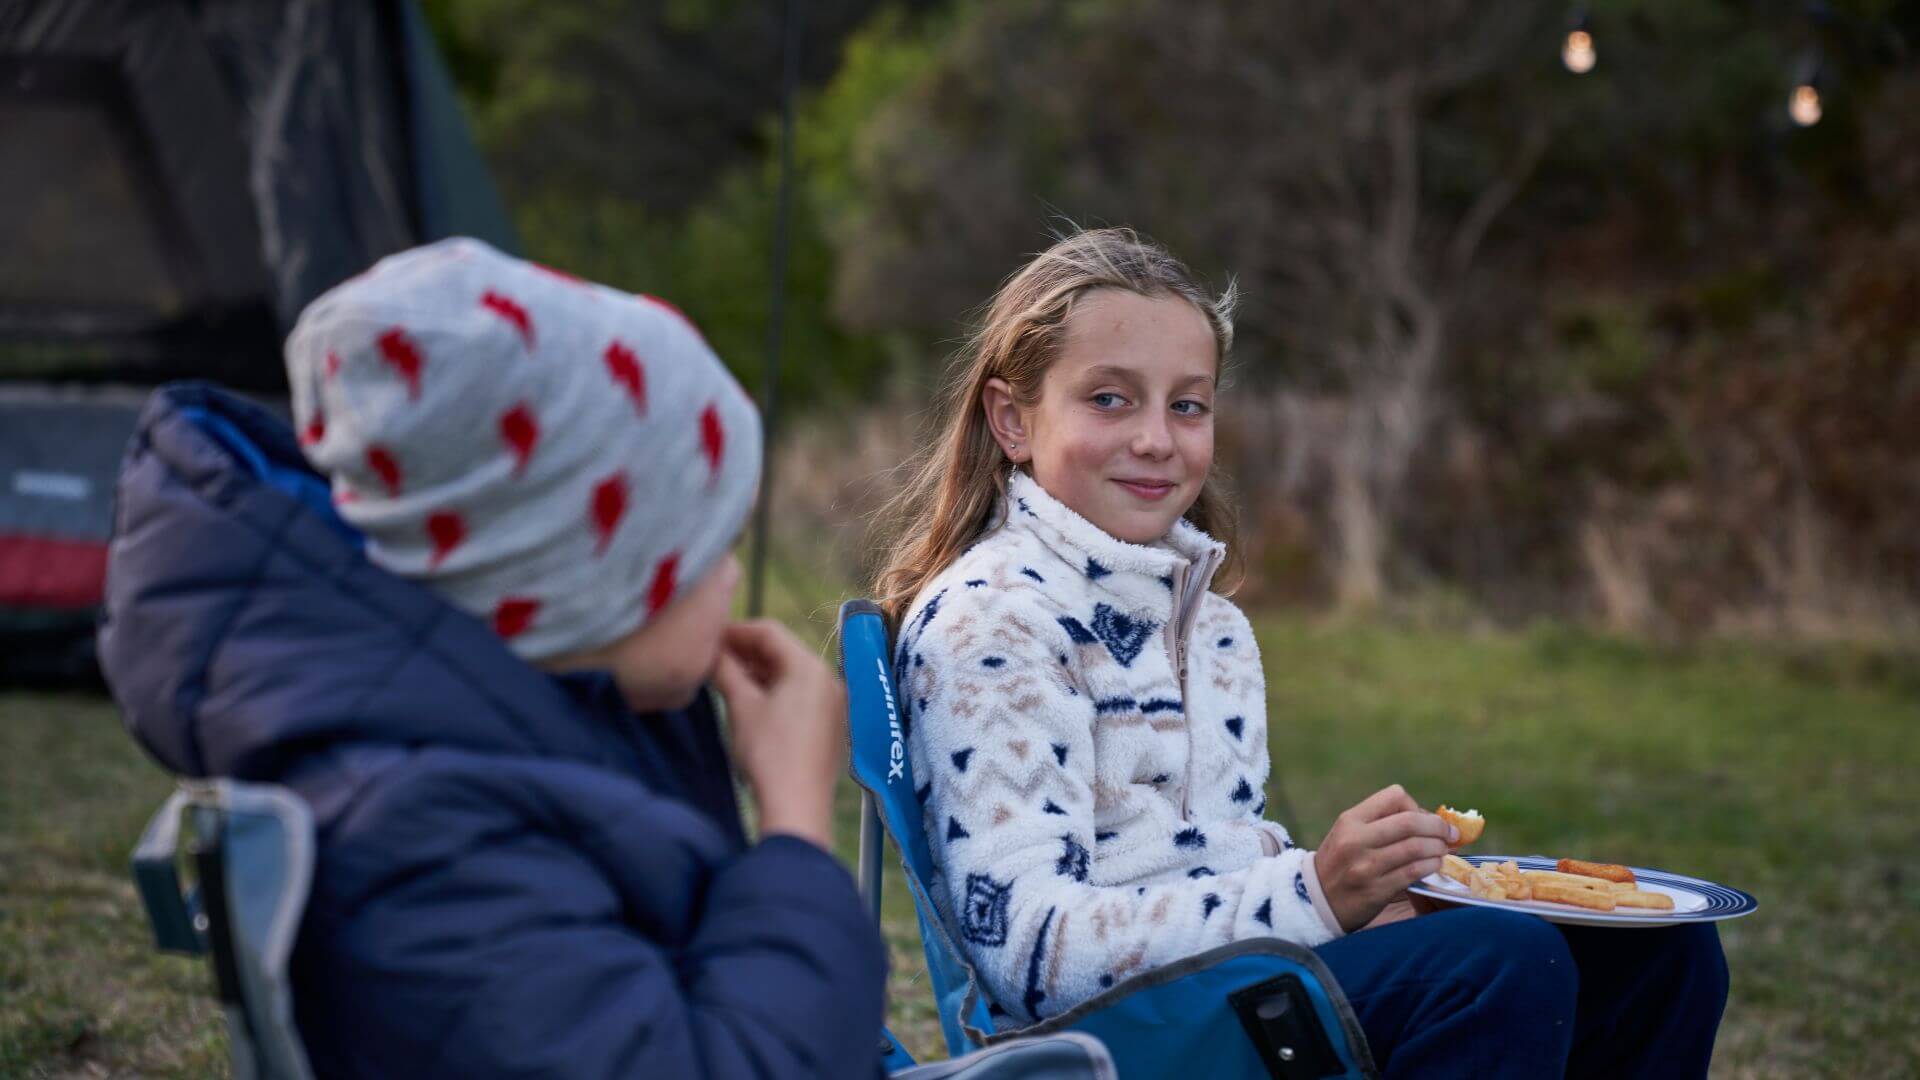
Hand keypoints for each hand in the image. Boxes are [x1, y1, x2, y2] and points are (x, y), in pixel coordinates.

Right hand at [712, 619, 845, 850]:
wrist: (797, 807)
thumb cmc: (768, 753)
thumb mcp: (740, 705)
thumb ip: (725, 670)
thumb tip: (710, 651)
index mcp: (809, 667)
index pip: (769, 632)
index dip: (735, 630)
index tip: (708, 636)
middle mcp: (828, 679)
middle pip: (782, 651)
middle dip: (746, 651)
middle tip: (713, 657)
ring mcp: (833, 704)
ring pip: (791, 674)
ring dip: (758, 672)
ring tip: (726, 679)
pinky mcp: (830, 726)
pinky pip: (800, 696)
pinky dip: (774, 692)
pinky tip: (750, 702)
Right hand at [1314, 785, 1455, 932]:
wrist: (1316, 901)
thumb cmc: (1340, 863)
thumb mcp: (1349, 833)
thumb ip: (1382, 823)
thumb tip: (1431, 819)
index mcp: (1351, 820)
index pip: (1395, 796)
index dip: (1415, 806)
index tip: (1422, 819)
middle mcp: (1356, 840)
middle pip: (1410, 821)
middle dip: (1438, 826)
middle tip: (1449, 834)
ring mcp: (1366, 866)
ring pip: (1416, 847)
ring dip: (1438, 848)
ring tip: (1442, 851)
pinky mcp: (1377, 889)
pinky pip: (1414, 872)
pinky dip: (1431, 866)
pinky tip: (1434, 866)